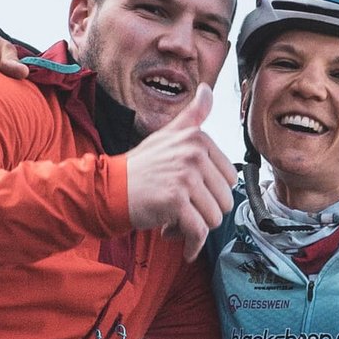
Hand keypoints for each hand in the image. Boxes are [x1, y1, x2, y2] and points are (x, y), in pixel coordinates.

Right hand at [125, 85, 235, 259]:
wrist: (108, 189)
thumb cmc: (140, 167)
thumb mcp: (167, 135)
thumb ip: (192, 116)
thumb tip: (208, 90)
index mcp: (197, 139)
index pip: (230, 180)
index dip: (211, 194)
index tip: (190, 195)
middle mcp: (194, 154)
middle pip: (225, 201)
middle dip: (204, 213)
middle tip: (180, 210)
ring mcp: (185, 177)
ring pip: (214, 219)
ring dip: (195, 229)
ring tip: (174, 221)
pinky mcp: (175, 200)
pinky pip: (198, 232)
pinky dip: (192, 245)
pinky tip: (184, 247)